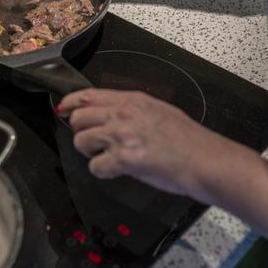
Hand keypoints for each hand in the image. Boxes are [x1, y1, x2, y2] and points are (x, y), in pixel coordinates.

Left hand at [59, 88, 222, 198]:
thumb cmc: (188, 140)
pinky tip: (116, 171)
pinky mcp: (123, 159)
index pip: (88, 95)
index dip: (70, 103)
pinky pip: (95, 166)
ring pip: (81, 141)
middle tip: (94, 142)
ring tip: (107, 157)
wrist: (204, 160)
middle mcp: (123, 114)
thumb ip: (133, 109)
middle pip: (79, 118)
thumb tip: (113, 113)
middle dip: (81, 131)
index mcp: (132, 100)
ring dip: (90, 152)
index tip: (63, 109)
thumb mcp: (159, 111)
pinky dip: (102, 172)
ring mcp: (121, 135)